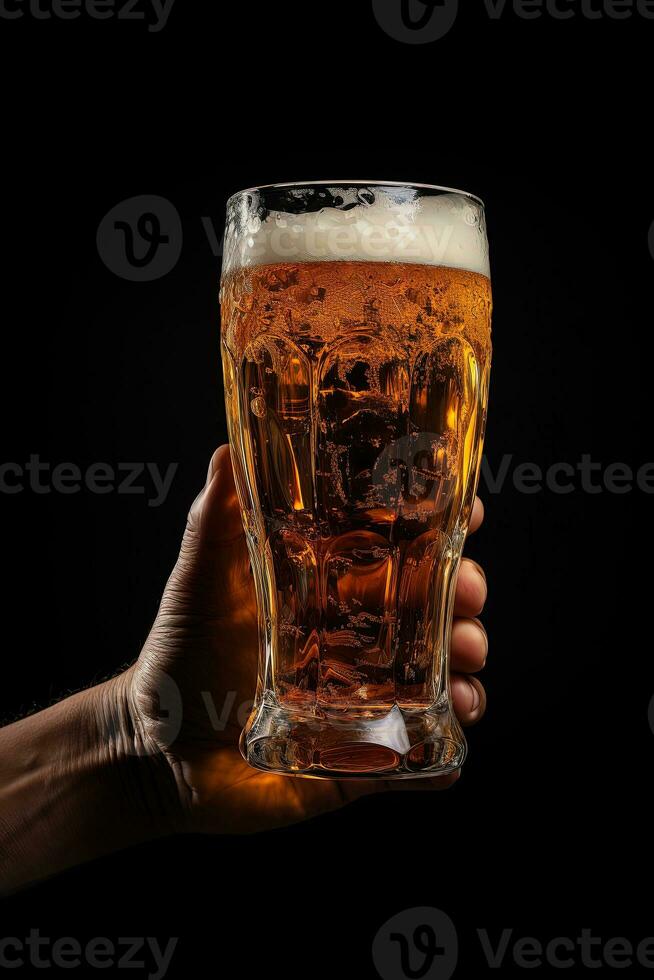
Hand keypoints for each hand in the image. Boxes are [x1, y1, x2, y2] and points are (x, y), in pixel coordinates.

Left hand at [127, 446, 488, 833]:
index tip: (465, 508)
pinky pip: (425, 746)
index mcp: (330, 587)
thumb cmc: (180, 653)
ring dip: (471, 655)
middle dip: (467, 589)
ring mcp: (367, 694)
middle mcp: (358, 635)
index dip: (439, 523)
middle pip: (437, 603)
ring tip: (465, 655)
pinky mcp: (365, 750)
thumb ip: (214, 518)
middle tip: (467, 591)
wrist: (158, 749)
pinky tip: (456, 718)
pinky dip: (452, 736)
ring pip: (445, 668)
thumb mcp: (200, 580)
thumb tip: (228, 448)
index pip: (399, 546)